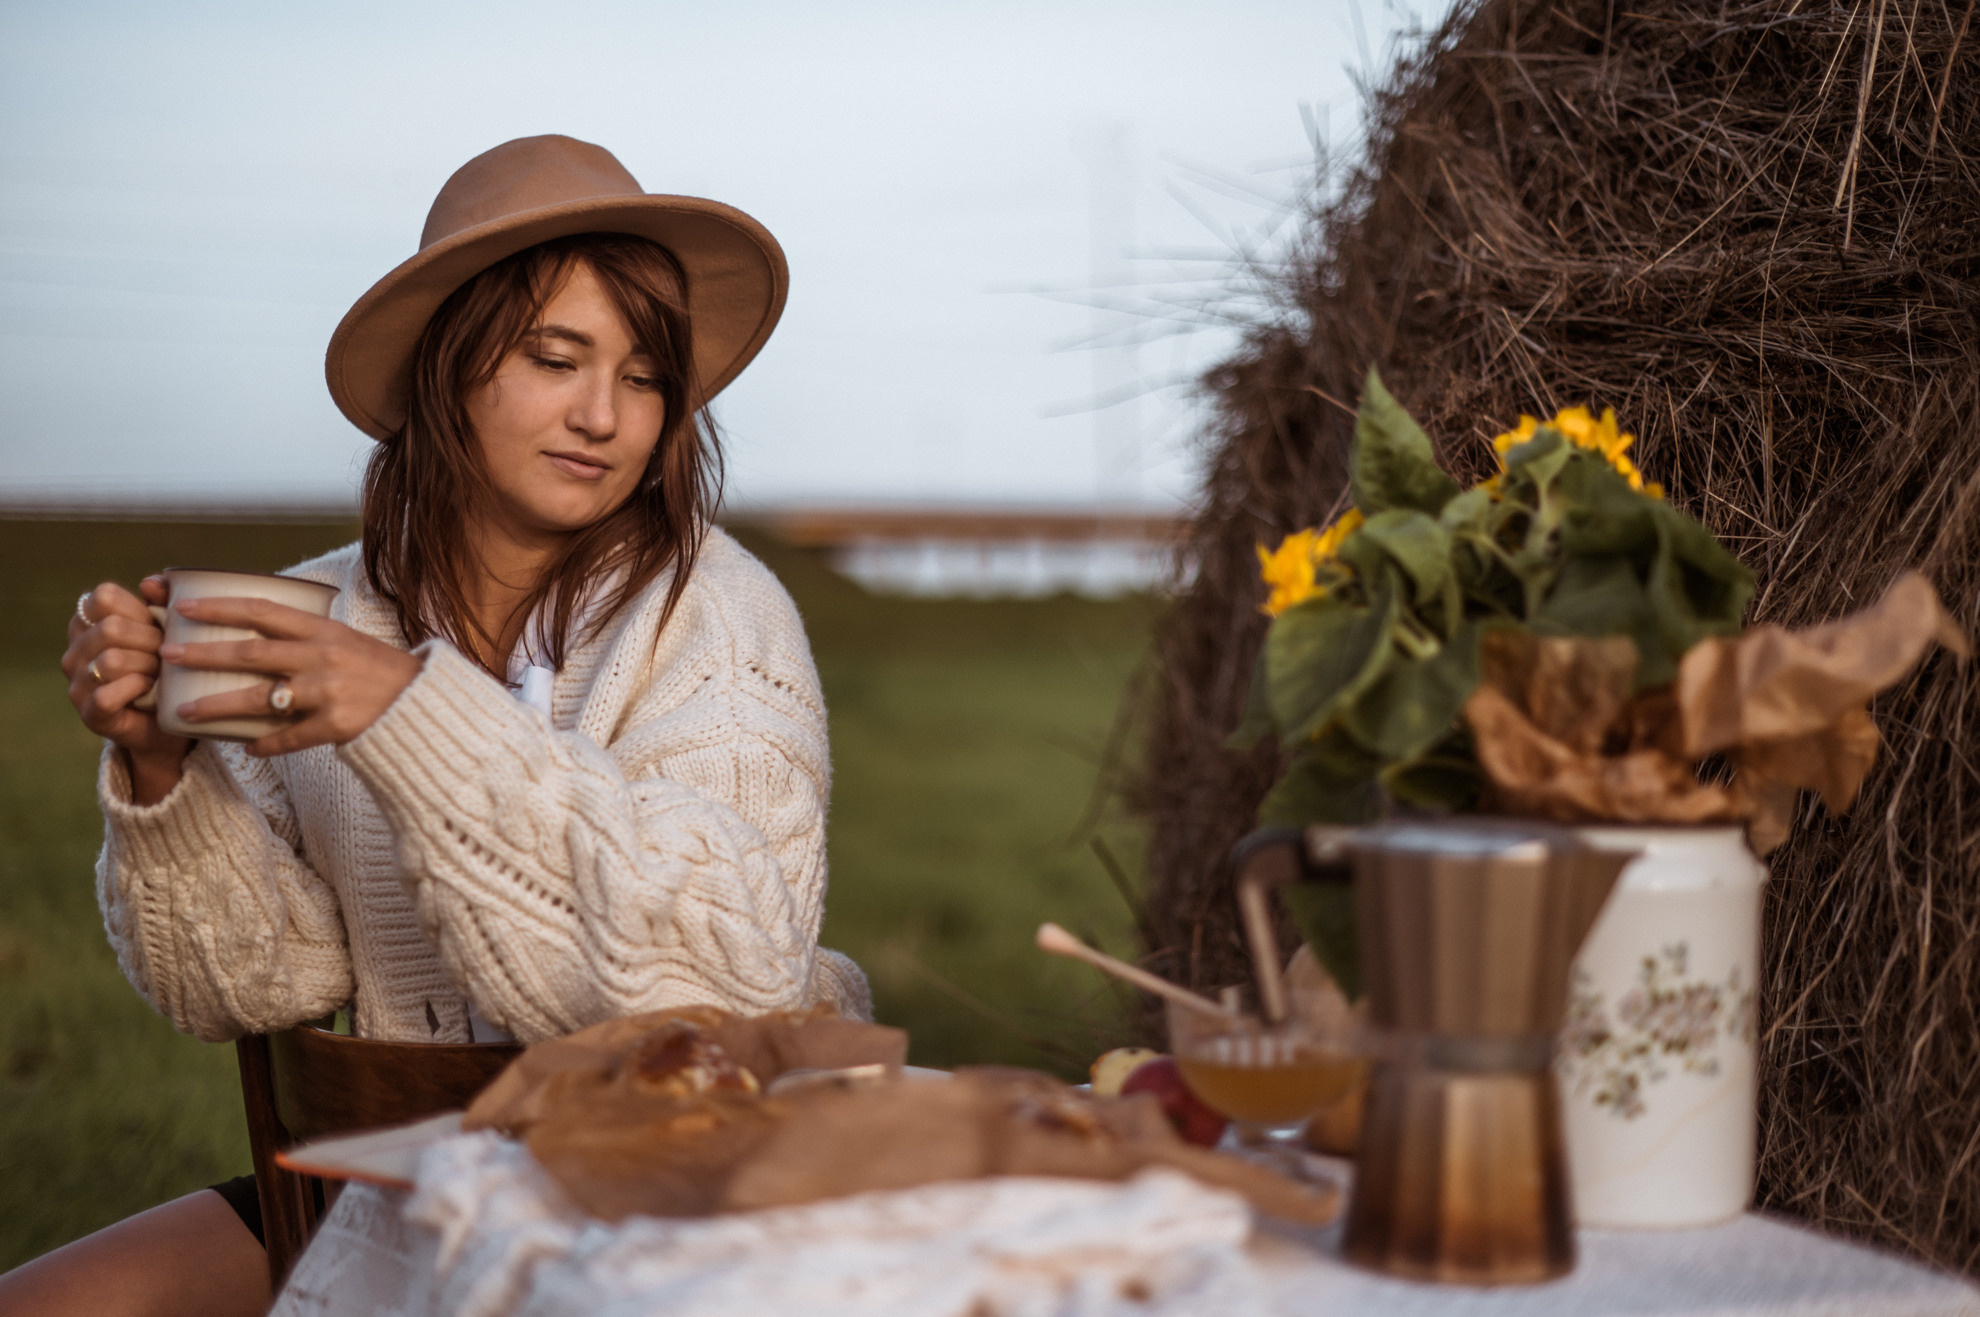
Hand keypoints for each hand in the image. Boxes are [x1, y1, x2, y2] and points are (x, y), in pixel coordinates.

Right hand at [63, 579, 192, 800]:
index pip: (104, 596)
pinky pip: (108, 694)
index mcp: (88, 622)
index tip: (155, 624)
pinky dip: (137, 690)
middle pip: (112, 628)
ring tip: (161, 674)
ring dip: (148, 666)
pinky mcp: (90, 713)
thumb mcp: (169, 628)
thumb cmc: (169, 665)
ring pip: (112, 660)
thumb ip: (162, 600)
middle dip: (151, 640)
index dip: (139, 608)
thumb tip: (151, 583)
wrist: (172, 720)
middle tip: (166, 655)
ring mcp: (77, 683)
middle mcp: (75, 651)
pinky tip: (151, 690)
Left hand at [162, 596, 424, 756]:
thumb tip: (254, 626)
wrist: (423, 704)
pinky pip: (289, 738)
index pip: (262, 610)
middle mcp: (322, 657)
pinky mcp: (336, 726)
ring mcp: (328, 693)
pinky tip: (245, 748)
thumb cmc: (379, 671)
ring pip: (260, 699)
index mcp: (323, 630)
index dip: (220, 607)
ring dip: (217, 706)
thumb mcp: (345, 640)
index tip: (184, 606)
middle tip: (167, 654)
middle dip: (203, 653)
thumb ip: (305, 636)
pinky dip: (265, 744)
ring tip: (184, 712)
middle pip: (251, 653)